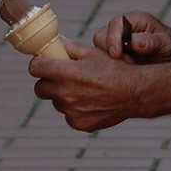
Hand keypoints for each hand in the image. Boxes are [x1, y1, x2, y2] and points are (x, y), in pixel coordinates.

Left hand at [30, 39, 157, 130]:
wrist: (134, 92)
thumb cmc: (115, 69)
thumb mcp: (94, 53)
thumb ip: (70, 49)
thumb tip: (56, 47)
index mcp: (67, 73)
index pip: (35, 68)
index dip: (39, 63)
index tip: (44, 63)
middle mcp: (65, 94)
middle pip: (40, 88)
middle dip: (48, 81)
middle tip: (63, 77)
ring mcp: (71, 112)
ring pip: (56, 102)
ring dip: (64, 96)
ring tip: (85, 89)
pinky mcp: (78, 124)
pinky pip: (69, 115)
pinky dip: (75, 109)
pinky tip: (91, 101)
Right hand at [92, 11, 170, 63]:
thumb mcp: (166, 43)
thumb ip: (151, 42)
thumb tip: (134, 42)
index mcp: (135, 20)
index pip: (115, 24)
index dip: (113, 39)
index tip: (117, 55)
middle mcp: (123, 28)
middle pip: (101, 37)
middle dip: (111, 52)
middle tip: (129, 64)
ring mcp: (116, 41)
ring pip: (98, 50)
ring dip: (110, 62)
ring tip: (129, 68)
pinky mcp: (114, 54)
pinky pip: (102, 60)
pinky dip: (110, 68)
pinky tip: (125, 72)